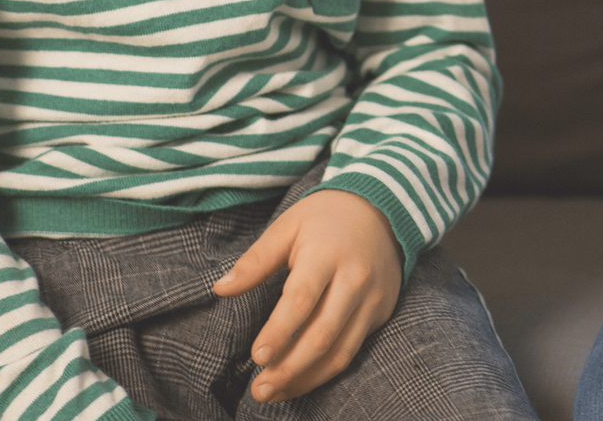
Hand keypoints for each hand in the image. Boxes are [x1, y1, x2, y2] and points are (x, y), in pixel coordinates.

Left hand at [211, 188, 402, 401]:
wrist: (382, 209)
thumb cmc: (324, 219)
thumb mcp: (287, 227)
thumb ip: (255, 261)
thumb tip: (220, 289)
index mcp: (327, 254)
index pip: (302, 300)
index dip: (279, 332)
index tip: (256, 357)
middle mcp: (355, 279)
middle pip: (322, 334)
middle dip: (289, 368)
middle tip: (259, 390)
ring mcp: (372, 298)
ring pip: (340, 351)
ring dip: (306, 378)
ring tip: (274, 393)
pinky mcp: (382, 311)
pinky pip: (353, 350)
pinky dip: (325, 371)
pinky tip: (300, 380)